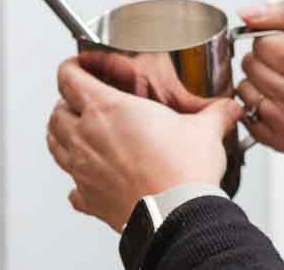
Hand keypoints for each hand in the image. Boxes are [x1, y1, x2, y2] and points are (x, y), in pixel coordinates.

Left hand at [47, 57, 242, 232]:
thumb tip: (228, 108)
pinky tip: (90, 179)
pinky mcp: (88, 198)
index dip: (71, 67)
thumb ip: (214, 114)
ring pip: (55, 145)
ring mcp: (83, 170)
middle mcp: (87, 137)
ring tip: (78, 132)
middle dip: (65, 104)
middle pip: (56, 113)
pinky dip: (76, 181)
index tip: (80, 66)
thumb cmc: (182, 172)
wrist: (176, 217)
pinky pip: (72, 188)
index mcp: (108, 109)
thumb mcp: (204, 131)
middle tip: (81, 101)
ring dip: (62, 135)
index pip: (69, 78)